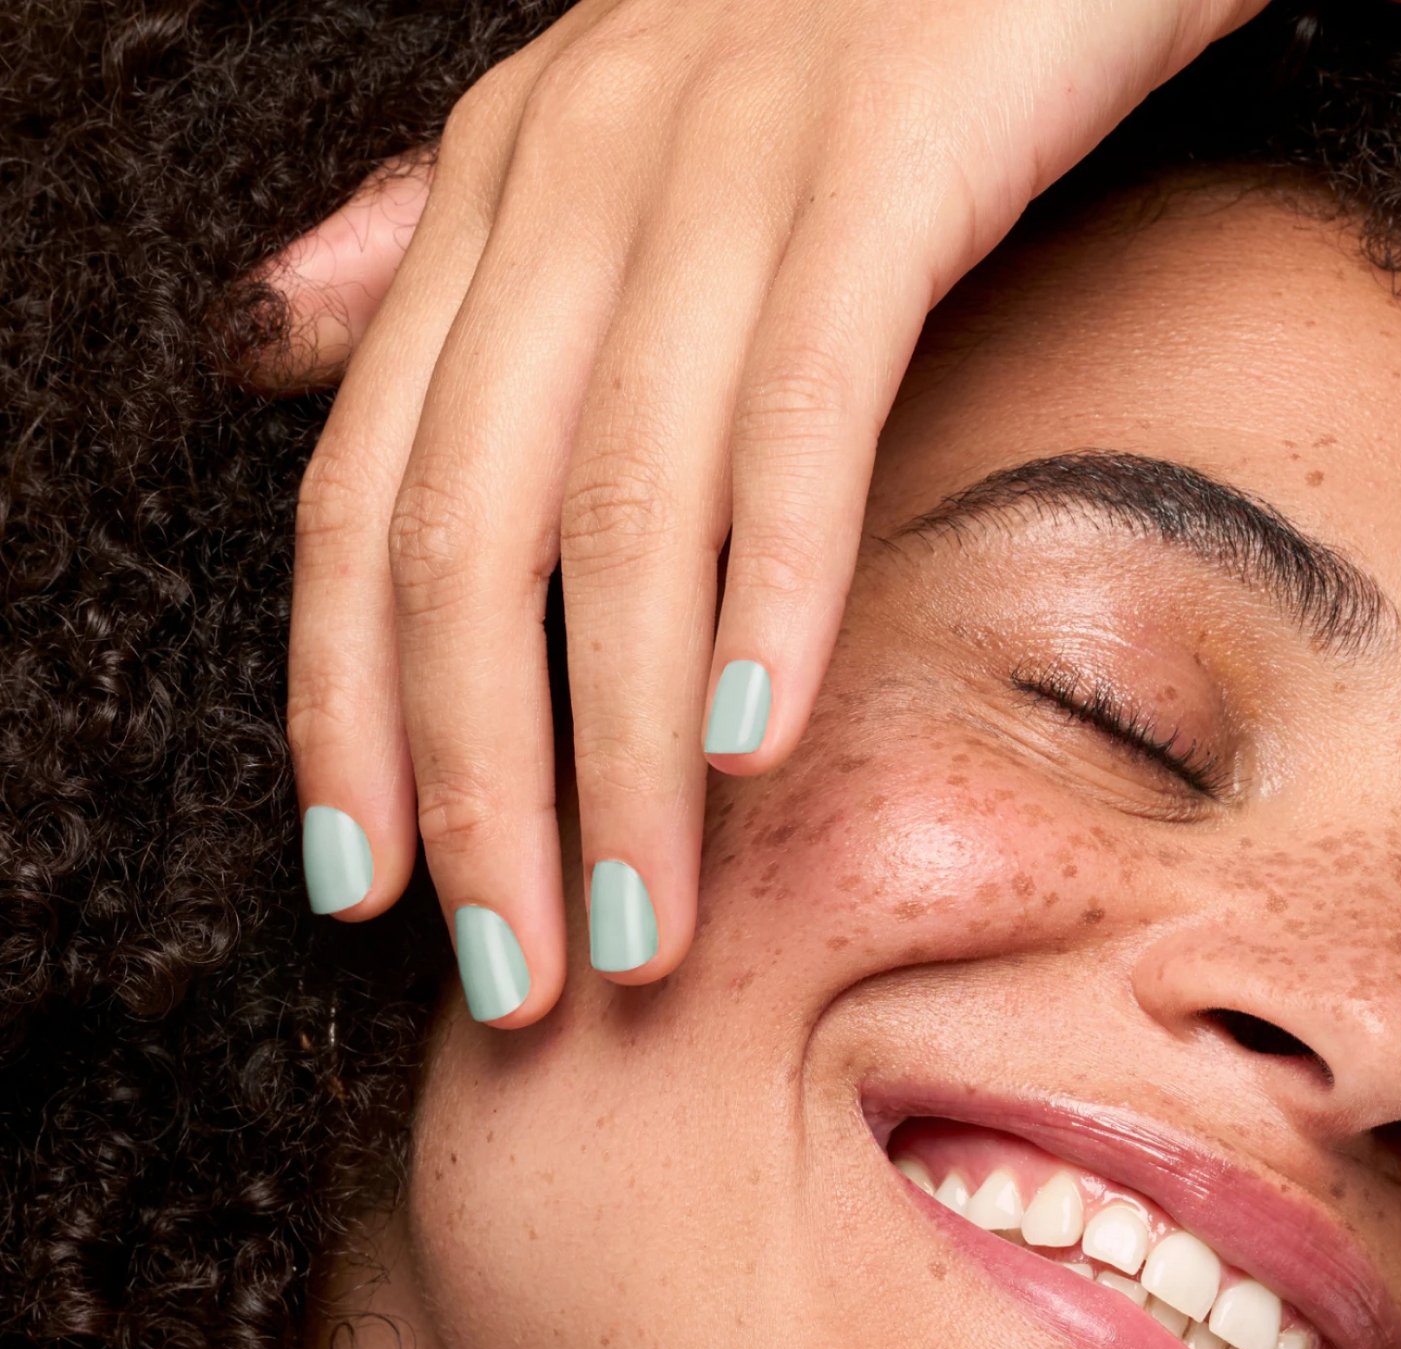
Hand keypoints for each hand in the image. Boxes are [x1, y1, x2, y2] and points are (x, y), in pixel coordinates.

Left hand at [276, 0, 1264, 1022]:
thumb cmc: (860, 43)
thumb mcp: (614, 140)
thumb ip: (449, 255)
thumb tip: (288, 354)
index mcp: (502, 186)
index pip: (363, 492)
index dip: (341, 708)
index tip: (364, 893)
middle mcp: (574, 168)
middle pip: (465, 536)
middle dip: (475, 785)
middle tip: (515, 974)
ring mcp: (720, 161)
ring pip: (620, 510)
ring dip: (614, 755)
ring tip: (638, 929)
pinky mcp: (883, 163)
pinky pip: (799, 414)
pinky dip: (767, 594)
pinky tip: (754, 749)